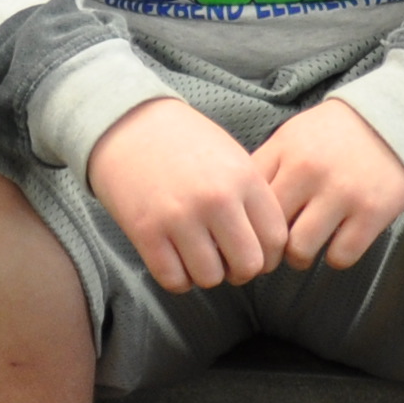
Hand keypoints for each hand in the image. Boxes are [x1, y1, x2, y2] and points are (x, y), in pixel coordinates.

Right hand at [86, 95, 283, 293]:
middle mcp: (216, 200)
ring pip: (211, 278)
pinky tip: (174, 259)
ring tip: (197, 255)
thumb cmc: (183, 141)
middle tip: (226, 260)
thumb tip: (267, 246)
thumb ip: (253, 198)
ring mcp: (180, 217)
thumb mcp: (231, 157)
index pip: (276, 240)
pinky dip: (177, 278)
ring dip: (206, 274)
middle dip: (240, 271)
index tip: (254, 252)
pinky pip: (174, 280)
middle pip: (249, 265)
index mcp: (243, 178)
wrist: (127, 122)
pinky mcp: (146, 232)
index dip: (269, 255)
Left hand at [248, 98, 403, 268]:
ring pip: (300, 251)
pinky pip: (340, 256)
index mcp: (285, 151)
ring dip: (299, 258)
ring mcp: (342, 193)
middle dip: (268, 249)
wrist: (395, 120)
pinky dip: (335, 257)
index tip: (249, 235)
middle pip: (269, 231)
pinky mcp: (372, 212)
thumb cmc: (333, 135)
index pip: (247, 202)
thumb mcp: (291, 136)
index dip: (244, 225)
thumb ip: (264, 167)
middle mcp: (310, 171)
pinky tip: (337, 242)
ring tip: (304, 249)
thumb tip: (234, 207)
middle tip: (274, 252)